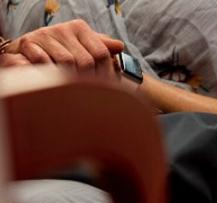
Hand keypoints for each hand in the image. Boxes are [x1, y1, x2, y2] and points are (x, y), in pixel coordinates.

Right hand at [5, 19, 124, 77]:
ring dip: (69, 79)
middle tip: (85, 91)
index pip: (101, 53)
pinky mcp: (28, 43)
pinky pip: (45, 62)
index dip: (104, 72)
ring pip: (67, 62)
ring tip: (70, 87)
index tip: (102, 85)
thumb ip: (101, 47)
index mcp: (79, 28)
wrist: (28, 51)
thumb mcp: (82, 47)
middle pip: (86, 60)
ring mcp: (44, 34)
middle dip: (87, 79)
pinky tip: (53, 80)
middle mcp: (62, 28)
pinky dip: (50, 74)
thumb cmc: (60, 52)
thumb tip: (119, 46)